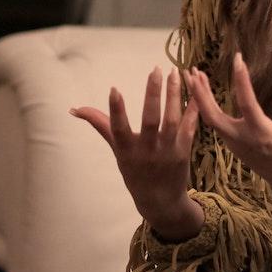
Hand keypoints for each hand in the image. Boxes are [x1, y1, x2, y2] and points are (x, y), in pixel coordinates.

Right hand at [70, 68, 198, 236]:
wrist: (161, 201)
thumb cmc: (135, 172)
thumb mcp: (117, 150)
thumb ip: (101, 125)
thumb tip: (75, 109)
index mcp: (127, 151)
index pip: (118, 128)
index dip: (116, 110)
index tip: (114, 89)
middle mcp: (147, 151)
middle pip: (151, 120)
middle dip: (153, 94)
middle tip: (155, 70)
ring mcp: (167, 151)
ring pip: (172, 119)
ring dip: (174, 95)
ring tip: (175, 72)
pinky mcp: (184, 150)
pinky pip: (190, 126)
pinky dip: (193, 108)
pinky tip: (196, 89)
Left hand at [184, 53, 271, 218]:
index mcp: (263, 133)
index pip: (247, 103)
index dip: (241, 79)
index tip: (238, 58)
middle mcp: (244, 140)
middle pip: (213, 117)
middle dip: (200, 94)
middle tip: (194, 71)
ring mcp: (235, 145)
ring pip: (210, 120)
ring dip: (199, 98)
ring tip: (193, 76)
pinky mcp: (232, 146)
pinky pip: (214, 125)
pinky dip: (205, 108)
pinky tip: (202, 92)